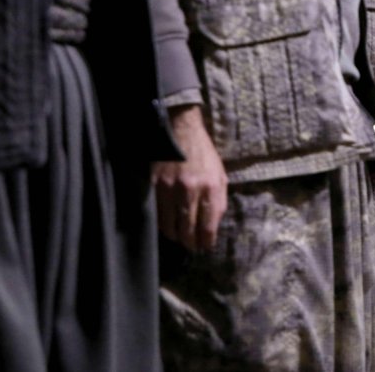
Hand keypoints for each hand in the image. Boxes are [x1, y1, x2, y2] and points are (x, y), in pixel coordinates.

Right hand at [152, 105, 227, 250]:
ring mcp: (170, 188)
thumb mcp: (220, 174)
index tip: (204, 246)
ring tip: (178, 237)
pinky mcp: (154, 184)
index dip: (206, 241)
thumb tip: (213, 225)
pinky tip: (166, 224)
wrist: (181, 129)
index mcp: (211, 187)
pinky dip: (161, 223)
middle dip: (190, 242)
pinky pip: (157, 213)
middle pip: (188, 230)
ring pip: (170, 226)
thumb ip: (218, 200)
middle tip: (190, 246)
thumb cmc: (203, 154)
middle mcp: (191, 190)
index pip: (208, 226)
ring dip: (175, 235)